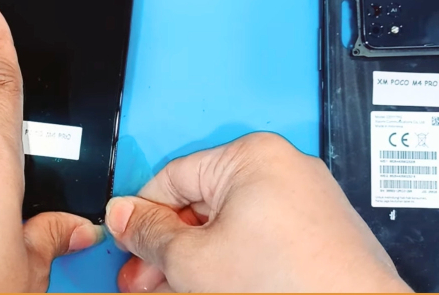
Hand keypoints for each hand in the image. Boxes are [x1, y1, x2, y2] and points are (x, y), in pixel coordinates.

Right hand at [105, 133, 411, 292]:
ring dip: (194, 259)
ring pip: (227, 225)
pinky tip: (209, 286)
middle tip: (144, 278)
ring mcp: (302, 198)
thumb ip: (150, 233)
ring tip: (172, 289)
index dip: (141, 214)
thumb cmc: (293, 286)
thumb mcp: (195, 260)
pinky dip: (229, 261)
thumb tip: (124, 214)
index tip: (126, 241)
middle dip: (167, 247)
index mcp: (251, 156)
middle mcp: (281, 167)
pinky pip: (256, 237)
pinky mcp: (314, 229)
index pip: (172, 177)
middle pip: (200, 204)